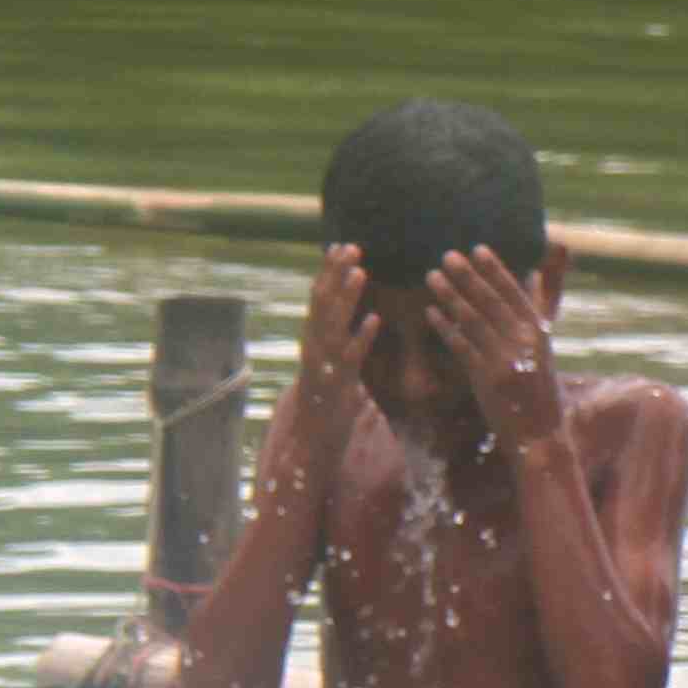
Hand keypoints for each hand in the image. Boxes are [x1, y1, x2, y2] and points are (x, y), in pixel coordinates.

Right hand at [275, 247, 371, 461]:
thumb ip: (336, 336)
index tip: (341, 246)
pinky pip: (350, 358)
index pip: (319, 298)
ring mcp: (324, 366)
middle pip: (322, 304)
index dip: (329, 271)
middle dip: (334, 274)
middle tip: (350, 248)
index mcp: (314, 339)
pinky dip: (361, 337)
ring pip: (333, 325)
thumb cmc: (326, 399)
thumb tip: (344, 311)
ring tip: (360, 272)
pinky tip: (375, 320)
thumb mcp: (331, 361)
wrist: (312, 441)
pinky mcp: (337, 385)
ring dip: (346, 298)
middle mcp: (314, 347)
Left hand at [418, 246, 565, 450]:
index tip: (477, 249)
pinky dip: (445, 328)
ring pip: (473, 321)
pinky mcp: (486, 380)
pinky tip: (430, 312)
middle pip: (490, 302)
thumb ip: (540, 308)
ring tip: (432, 277)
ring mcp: (505, 360)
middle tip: (447, 255)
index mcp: (539, 330)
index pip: (515, 292)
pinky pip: (461, 347)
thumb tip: (533, 274)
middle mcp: (524, 342)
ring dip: (450, 296)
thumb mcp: (544, 344)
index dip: (495, 270)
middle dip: (467, 277)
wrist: (539, 433)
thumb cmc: (539, 386)